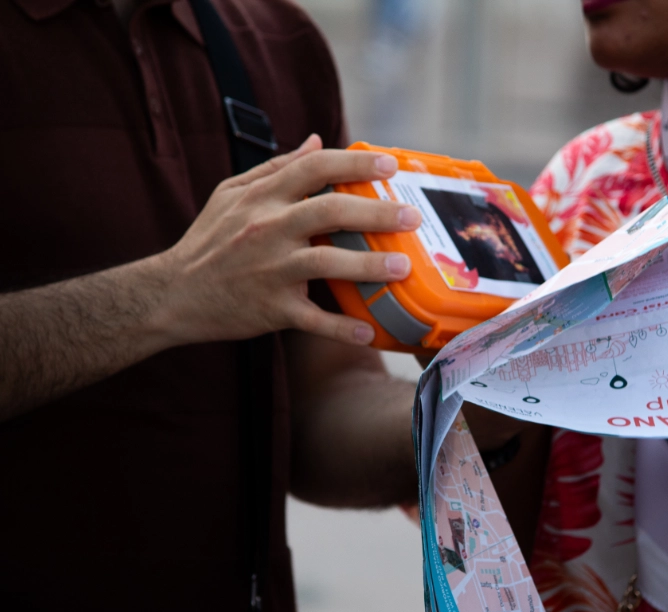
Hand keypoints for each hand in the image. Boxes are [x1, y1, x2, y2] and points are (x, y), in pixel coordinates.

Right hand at [157, 135, 421, 345]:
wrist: (172, 294)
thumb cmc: (208, 241)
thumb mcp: (232, 194)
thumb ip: (277, 167)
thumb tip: (316, 141)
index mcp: (262, 197)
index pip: (315, 168)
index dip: (356, 162)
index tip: (390, 163)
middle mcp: (268, 229)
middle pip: (331, 211)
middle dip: (377, 211)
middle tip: (412, 216)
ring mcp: (270, 270)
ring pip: (327, 264)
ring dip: (369, 266)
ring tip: (403, 266)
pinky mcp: (271, 309)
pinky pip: (312, 320)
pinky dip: (340, 328)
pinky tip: (368, 331)